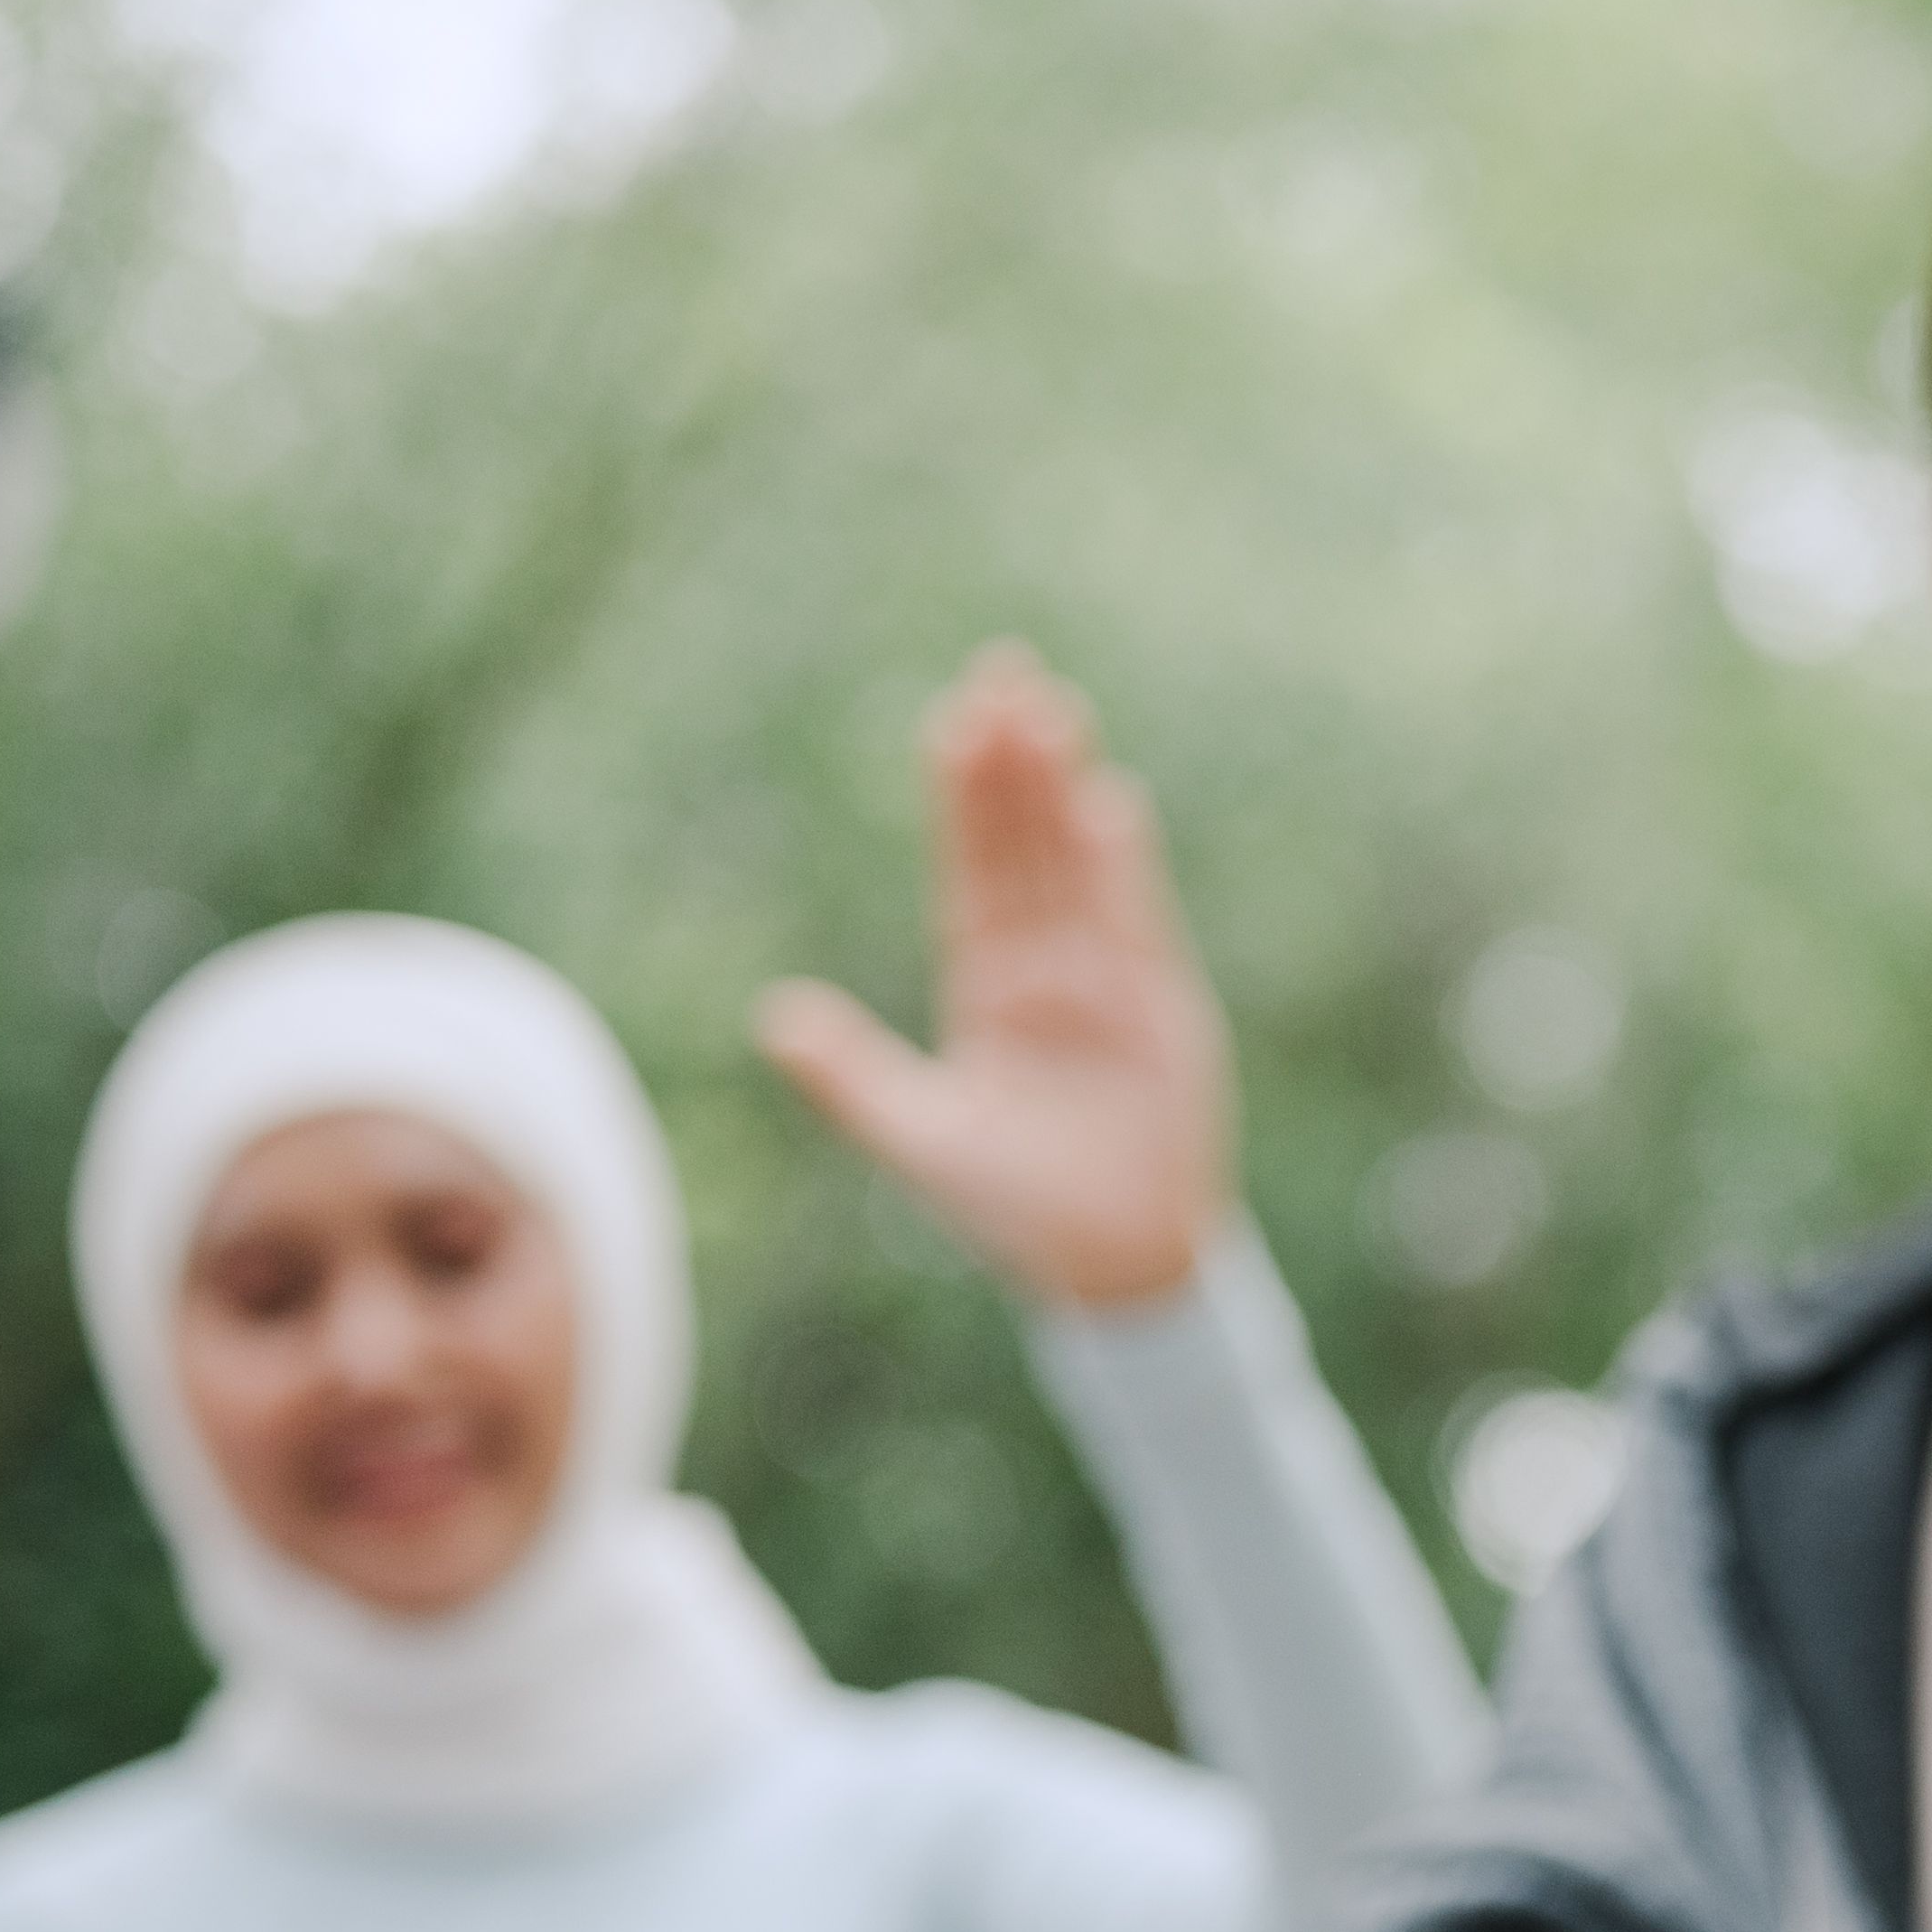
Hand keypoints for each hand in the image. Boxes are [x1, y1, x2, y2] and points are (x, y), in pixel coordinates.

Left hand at [756, 642, 1238, 1309]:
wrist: (1113, 1262)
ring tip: (1051, 712)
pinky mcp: (1161, 1009)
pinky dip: (1121, 869)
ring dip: (1063, 792)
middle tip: (1004, 669)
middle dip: (1014, 763)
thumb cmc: (1012, 1206)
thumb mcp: (918, 1138)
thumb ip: (849, 1077)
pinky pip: (1134, 923)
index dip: (961, 799)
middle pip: (1024, 846)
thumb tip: (770, 1015)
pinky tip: (1108, 802)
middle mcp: (1047, 969)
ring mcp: (1106, 983)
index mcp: (985, 986)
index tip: (952, 720)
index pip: (970, 871)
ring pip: (1077, 865)